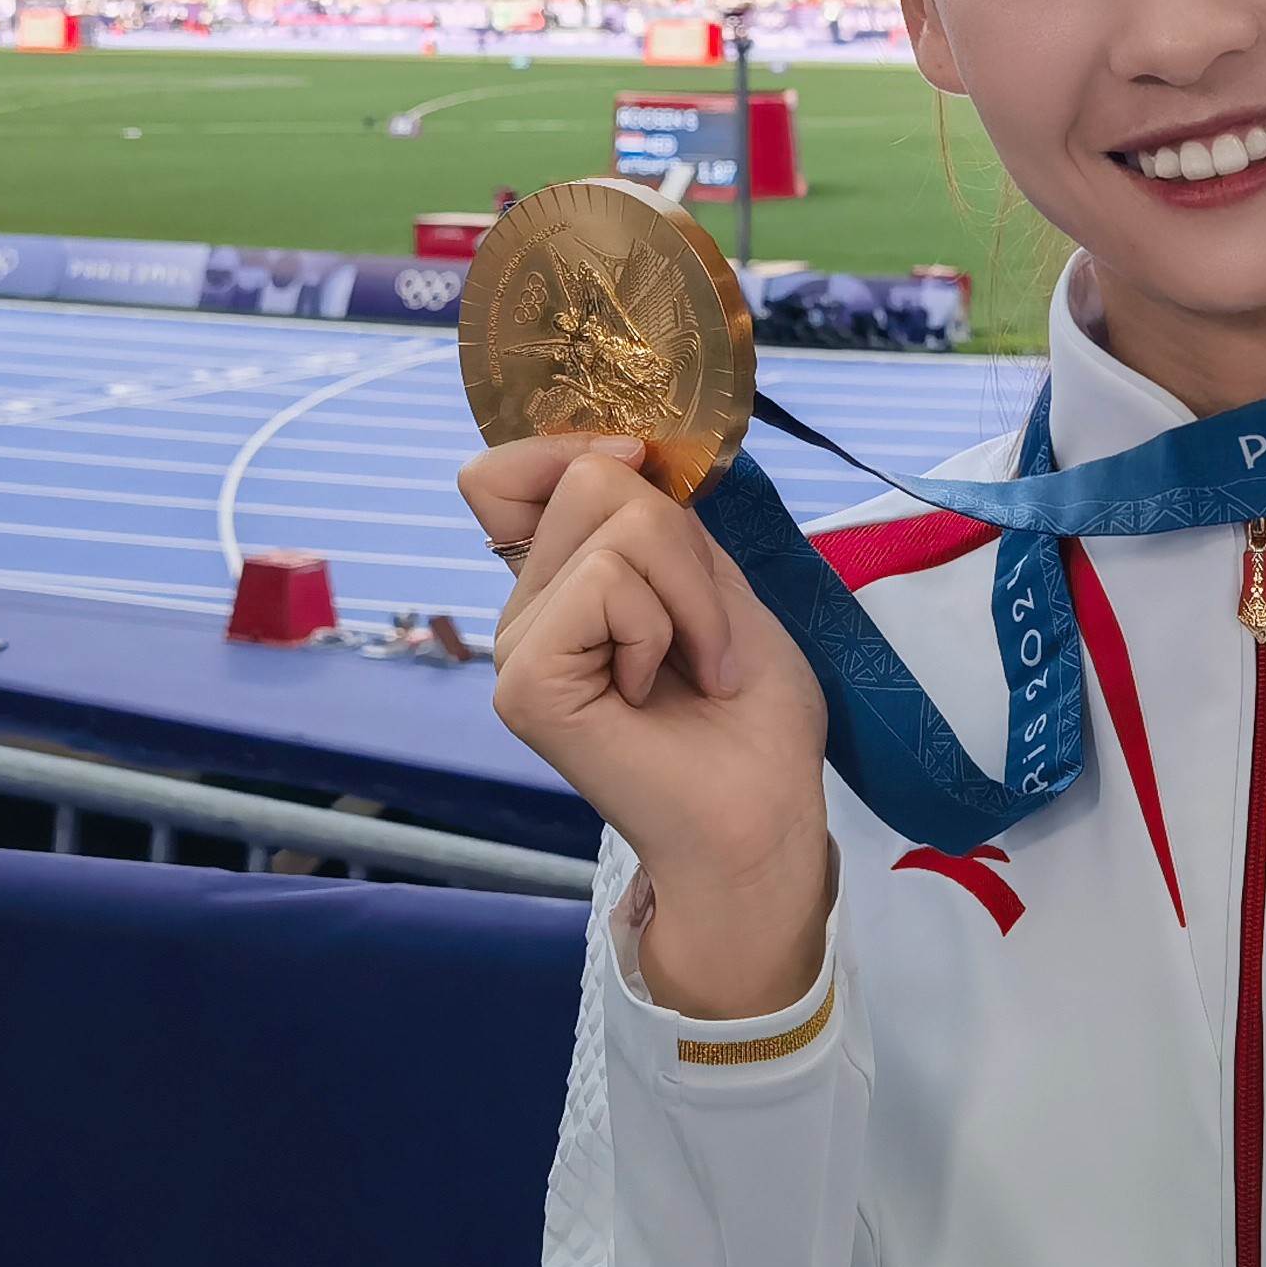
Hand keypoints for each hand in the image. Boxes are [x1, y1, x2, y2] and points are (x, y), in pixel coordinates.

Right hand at [463, 436, 832, 1020]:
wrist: (764, 817)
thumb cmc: (753, 720)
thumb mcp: (715, 584)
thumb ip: (659, 518)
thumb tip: (615, 449)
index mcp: (559, 590)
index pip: (501, 475)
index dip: (569, 449)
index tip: (645, 479)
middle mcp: (523, 616)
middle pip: (586, 476)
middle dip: (680, 539)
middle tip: (704, 628)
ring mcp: (516, 650)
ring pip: (612, 519)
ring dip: (688, 588)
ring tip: (696, 663)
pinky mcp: (526, 684)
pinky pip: (607, 581)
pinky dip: (666, 622)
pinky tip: (661, 687)